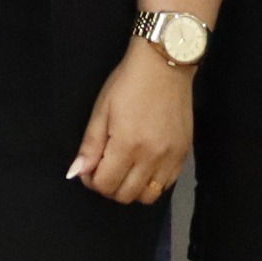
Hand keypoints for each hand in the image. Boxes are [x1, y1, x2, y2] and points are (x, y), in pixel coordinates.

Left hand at [70, 42, 193, 205]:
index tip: (89, 168)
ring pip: (148, 196)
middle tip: (104, 168)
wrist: (165, 64)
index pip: (105, 185)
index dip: (91, 181)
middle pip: (125, 195)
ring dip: (131, 189)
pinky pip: (167, 184)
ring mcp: (170, 157)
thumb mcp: (101, 110)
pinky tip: (144, 166)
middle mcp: (151, 157)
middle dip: (109, 187)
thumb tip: (77, 173)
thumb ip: (90, 146)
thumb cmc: (128, 83)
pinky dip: (152, 182)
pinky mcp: (184, 153)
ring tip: (125, 170)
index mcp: (127, 145)